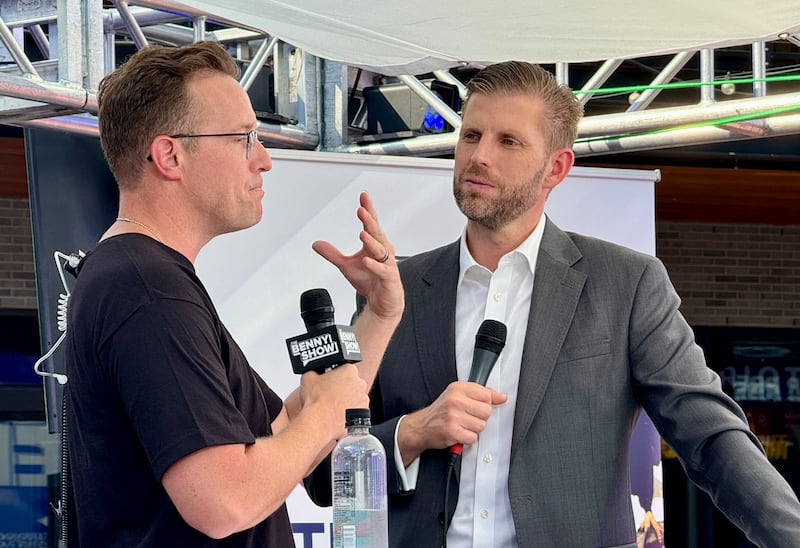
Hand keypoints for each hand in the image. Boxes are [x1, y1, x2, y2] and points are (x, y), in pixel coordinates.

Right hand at [300, 364, 368, 437]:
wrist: (319, 421)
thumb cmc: (316, 401)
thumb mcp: (308, 377)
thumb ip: (314, 371)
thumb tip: (314, 373)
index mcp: (349, 370)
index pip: (344, 369)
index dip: (335, 375)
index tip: (330, 381)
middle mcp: (360, 383)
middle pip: (352, 382)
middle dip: (342, 387)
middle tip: (330, 394)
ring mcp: (363, 398)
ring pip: (355, 397)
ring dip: (347, 400)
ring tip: (333, 405)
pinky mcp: (363, 412)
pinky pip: (357, 410)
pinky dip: (349, 411)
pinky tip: (338, 413)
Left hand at [312, 192, 403, 322]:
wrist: (382, 302)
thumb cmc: (370, 281)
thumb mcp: (346, 266)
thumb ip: (332, 254)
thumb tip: (316, 244)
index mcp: (374, 245)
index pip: (371, 224)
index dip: (368, 210)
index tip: (363, 196)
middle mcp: (383, 252)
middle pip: (376, 233)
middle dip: (369, 221)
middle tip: (362, 210)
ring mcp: (388, 265)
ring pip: (380, 250)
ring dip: (371, 242)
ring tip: (362, 234)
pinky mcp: (390, 279)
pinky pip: (383, 271)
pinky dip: (374, 266)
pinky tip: (366, 260)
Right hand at [398, 381, 506, 462]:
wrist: (422, 426)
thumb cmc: (441, 411)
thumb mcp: (458, 395)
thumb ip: (481, 393)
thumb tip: (501, 397)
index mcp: (458, 388)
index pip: (486, 395)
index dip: (484, 403)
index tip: (475, 407)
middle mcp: (455, 400)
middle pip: (486, 411)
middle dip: (479, 417)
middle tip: (467, 417)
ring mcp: (453, 416)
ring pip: (481, 426)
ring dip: (473, 429)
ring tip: (462, 425)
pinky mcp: (453, 431)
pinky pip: (473, 437)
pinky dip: (467, 438)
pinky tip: (459, 433)